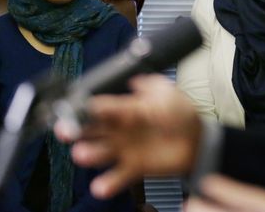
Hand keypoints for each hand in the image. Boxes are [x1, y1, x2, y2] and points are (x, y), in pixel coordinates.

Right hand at [55, 74, 201, 198]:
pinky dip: (107, 183)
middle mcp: (120, 129)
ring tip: (82, 154)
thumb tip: (131, 79)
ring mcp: (125, 149)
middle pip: (92, 128)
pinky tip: (100, 186)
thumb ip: (148, 86)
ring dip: (88, 154)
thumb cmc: (182, 115)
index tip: (73, 108)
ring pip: (99, 152)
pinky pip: (117, 177)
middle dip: (76, 129)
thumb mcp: (166, 93)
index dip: (86, 107)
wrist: (198, 139)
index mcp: (126, 108)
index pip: (101, 106)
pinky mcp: (133, 168)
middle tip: (66, 131)